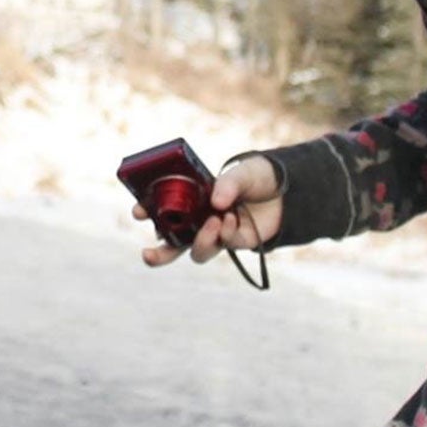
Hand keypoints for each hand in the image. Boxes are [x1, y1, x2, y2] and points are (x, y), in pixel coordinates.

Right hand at [134, 153, 282, 266]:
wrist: (287, 192)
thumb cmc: (257, 178)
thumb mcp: (243, 172)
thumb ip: (229, 183)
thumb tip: (217, 203)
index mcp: (192, 198)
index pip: (161, 208)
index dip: (145, 211)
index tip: (139, 211)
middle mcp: (199, 220)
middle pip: (172, 243)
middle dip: (158, 254)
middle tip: (147, 254)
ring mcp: (215, 234)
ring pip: (196, 252)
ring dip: (201, 241)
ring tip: (215, 222)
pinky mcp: (233, 243)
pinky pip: (222, 245)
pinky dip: (227, 233)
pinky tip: (234, 218)